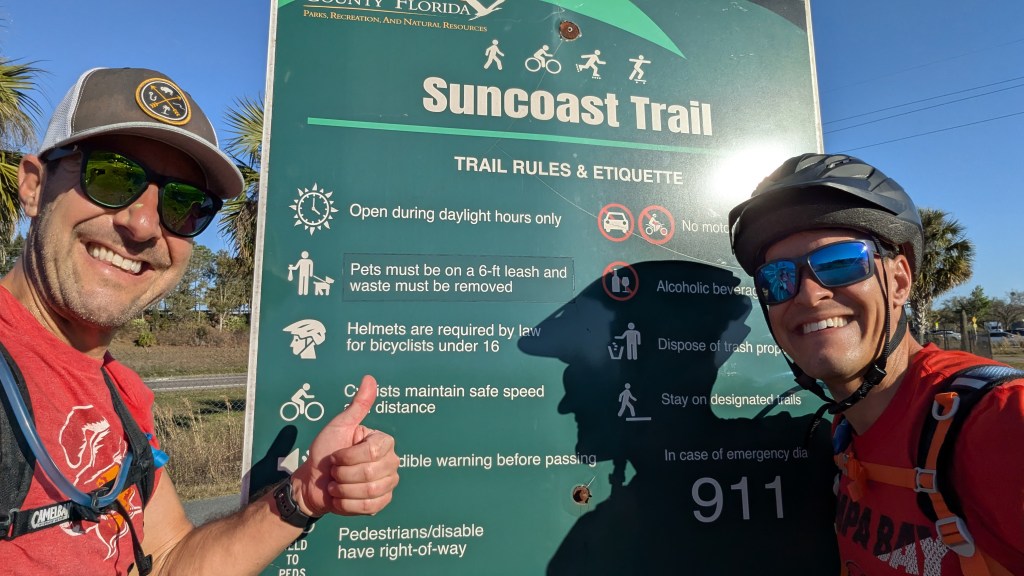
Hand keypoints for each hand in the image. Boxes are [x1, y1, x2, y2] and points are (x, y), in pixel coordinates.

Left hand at [292, 375, 398, 516]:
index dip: (348, 456)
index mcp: (383, 442)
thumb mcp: (339, 426)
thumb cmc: (324, 452)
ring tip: (337, 484)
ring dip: (344, 489)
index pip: (372, 451)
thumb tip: (369, 379)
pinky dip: (348, 504)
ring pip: (370, 491)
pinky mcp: (381, 503)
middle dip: (343, 474)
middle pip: (370, 473)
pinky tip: (340, 497)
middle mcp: (391, 462)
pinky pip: (369, 507)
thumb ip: (357, 406)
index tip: (336, 454)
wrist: (312, 483)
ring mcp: (388, 484)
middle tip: (335, 471)